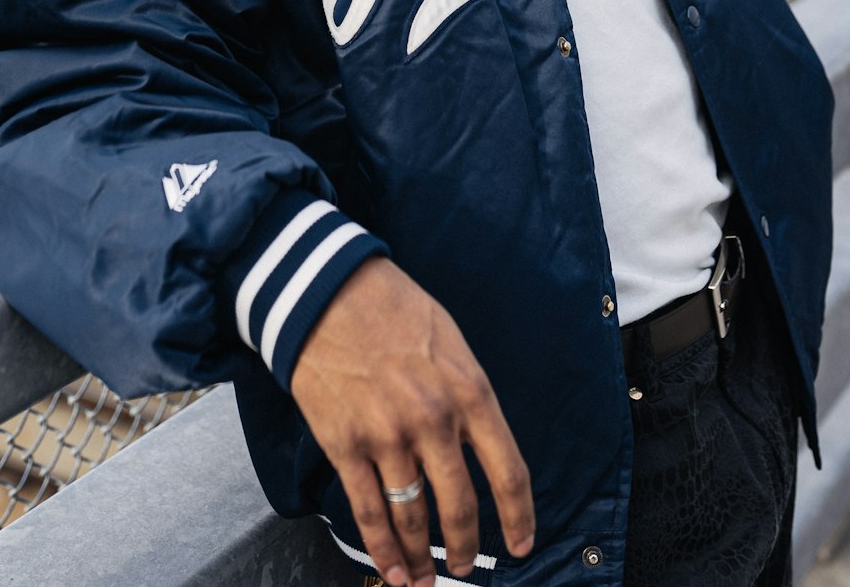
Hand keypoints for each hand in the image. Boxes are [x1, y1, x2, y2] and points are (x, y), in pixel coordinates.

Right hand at [289, 257, 534, 586]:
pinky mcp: (346, 445)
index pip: (508, 471)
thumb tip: (476, 445)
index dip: (519, 517)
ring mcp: (388, 437)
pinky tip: (392, 570)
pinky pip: (369, 512)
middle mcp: (433, 420)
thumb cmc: (393, 308)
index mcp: (470, 391)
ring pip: (413, 518)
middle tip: (467, 567)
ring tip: (428, 580)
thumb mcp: (451, 342)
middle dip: (466, 547)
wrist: (328, 291)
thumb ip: (468, 395)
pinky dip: (383, 550)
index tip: (520, 544)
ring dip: (423, 559)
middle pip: (460, 505)